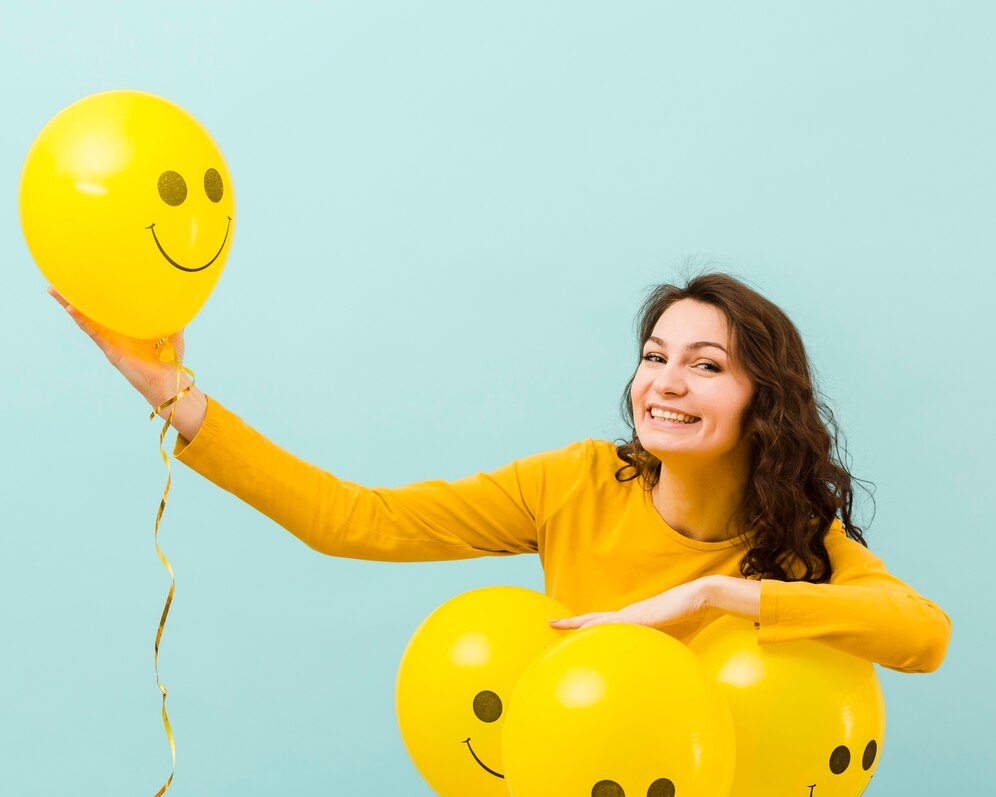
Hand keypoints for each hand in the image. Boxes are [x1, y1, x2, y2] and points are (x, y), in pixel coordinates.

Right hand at [49, 286, 206, 437]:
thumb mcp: (173, 333)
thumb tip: (181, 301)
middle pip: (92, 312)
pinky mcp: (110, 351)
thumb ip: (173, 318)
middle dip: (74, 297)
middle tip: (59, 279)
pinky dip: (82, 320)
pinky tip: (71, 308)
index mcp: (128, 327)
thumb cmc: (170, 360)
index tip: (88, 278)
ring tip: (55, 290)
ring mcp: (111, 342)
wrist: (170, 381)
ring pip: (86, 320)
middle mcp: (116, 333)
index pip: (109, 308)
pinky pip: (93, 333)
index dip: (98, 296)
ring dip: (69, 305)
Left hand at [548, 578, 711, 631]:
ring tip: (556, 627)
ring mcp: (632, 615)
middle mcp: (627, 615)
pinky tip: (585, 633)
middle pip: (592, 619)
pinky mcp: (640, 618)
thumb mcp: (669, 634)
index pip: (602, 623)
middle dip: (571, 624)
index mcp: (632, 619)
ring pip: (597, 620)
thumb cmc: (687, 613)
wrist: (699, 596)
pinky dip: (599, 628)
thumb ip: (659, 646)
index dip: (583, 626)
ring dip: (577, 624)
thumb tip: (656, 664)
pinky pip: (614, 625)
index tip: (565, 629)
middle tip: (549, 625)